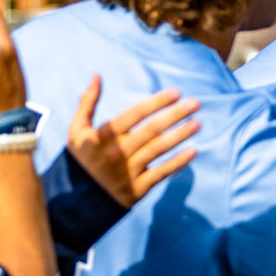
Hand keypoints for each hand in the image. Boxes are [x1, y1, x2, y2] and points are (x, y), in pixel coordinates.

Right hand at [65, 78, 200, 206]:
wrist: (78, 199)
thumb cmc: (81, 158)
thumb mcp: (77, 130)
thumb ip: (87, 102)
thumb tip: (98, 76)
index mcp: (104, 136)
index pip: (134, 115)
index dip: (156, 103)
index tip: (176, 93)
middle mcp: (117, 152)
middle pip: (151, 130)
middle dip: (175, 115)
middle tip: (195, 104)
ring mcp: (128, 171)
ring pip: (159, 149)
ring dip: (181, 135)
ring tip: (197, 124)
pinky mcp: (137, 189)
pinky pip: (161, 173)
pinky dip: (178, 162)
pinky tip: (193, 151)